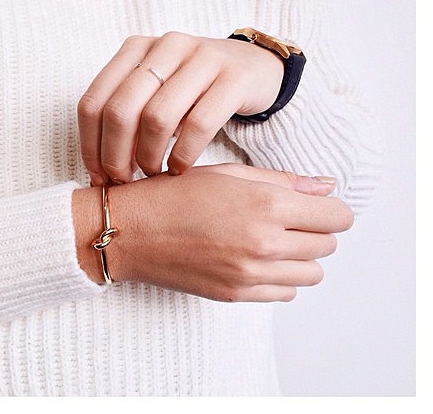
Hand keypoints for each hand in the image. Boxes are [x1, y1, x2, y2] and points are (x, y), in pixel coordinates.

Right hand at [73, 164, 353, 301]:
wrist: (131, 231)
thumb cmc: (175, 194)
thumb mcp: (228, 173)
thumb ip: (284, 181)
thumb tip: (327, 186)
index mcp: (266, 205)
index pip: (336, 216)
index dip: (332, 209)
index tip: (319, 206)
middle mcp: (265, 244)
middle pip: (327, 245)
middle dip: (316, 229)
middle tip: (289, 218)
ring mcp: (251, 275)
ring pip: (312, 274)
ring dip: (301, 256)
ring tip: (272, 239)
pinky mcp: (237, 295)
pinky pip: (285, 293)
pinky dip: (281, 277)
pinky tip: (257, 259)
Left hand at [77, 32, 283, 184]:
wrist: (254, 68)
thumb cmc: (195, 89)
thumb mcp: (157, 92)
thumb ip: (129, 117)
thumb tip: (101, 168)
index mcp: (137, 48)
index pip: (94, 102)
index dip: (90, 146)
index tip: (99, 175)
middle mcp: (166, 46)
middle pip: (121, 111)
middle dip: (116, 156)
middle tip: (124, 179)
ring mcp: (202, 58)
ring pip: (157, 118)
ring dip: (149, 157)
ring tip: (153, 173)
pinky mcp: (233, 78)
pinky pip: (199, 124)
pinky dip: (184, 154)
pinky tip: (180, 167)